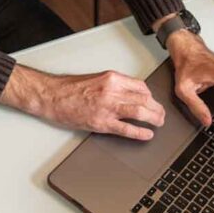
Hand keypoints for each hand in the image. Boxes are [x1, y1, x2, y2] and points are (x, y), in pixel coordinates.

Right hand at [1, 65, 164, 140]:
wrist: (52, 96)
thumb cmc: (69, 88)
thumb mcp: (96, 78)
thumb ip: (114, 85)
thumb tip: (130, 93)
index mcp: (111, 78)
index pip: (141, 86)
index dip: (151, 96)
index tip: (153, 101)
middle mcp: (112, 91)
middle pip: (145, 99)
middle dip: (157, 108)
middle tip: (161, 115)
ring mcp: (107, 107)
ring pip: (140, 112)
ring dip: (154, 119)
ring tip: (159, 123)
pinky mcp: (101, 123)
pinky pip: (127, 129)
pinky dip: (140, 133)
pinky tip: (147, 134)